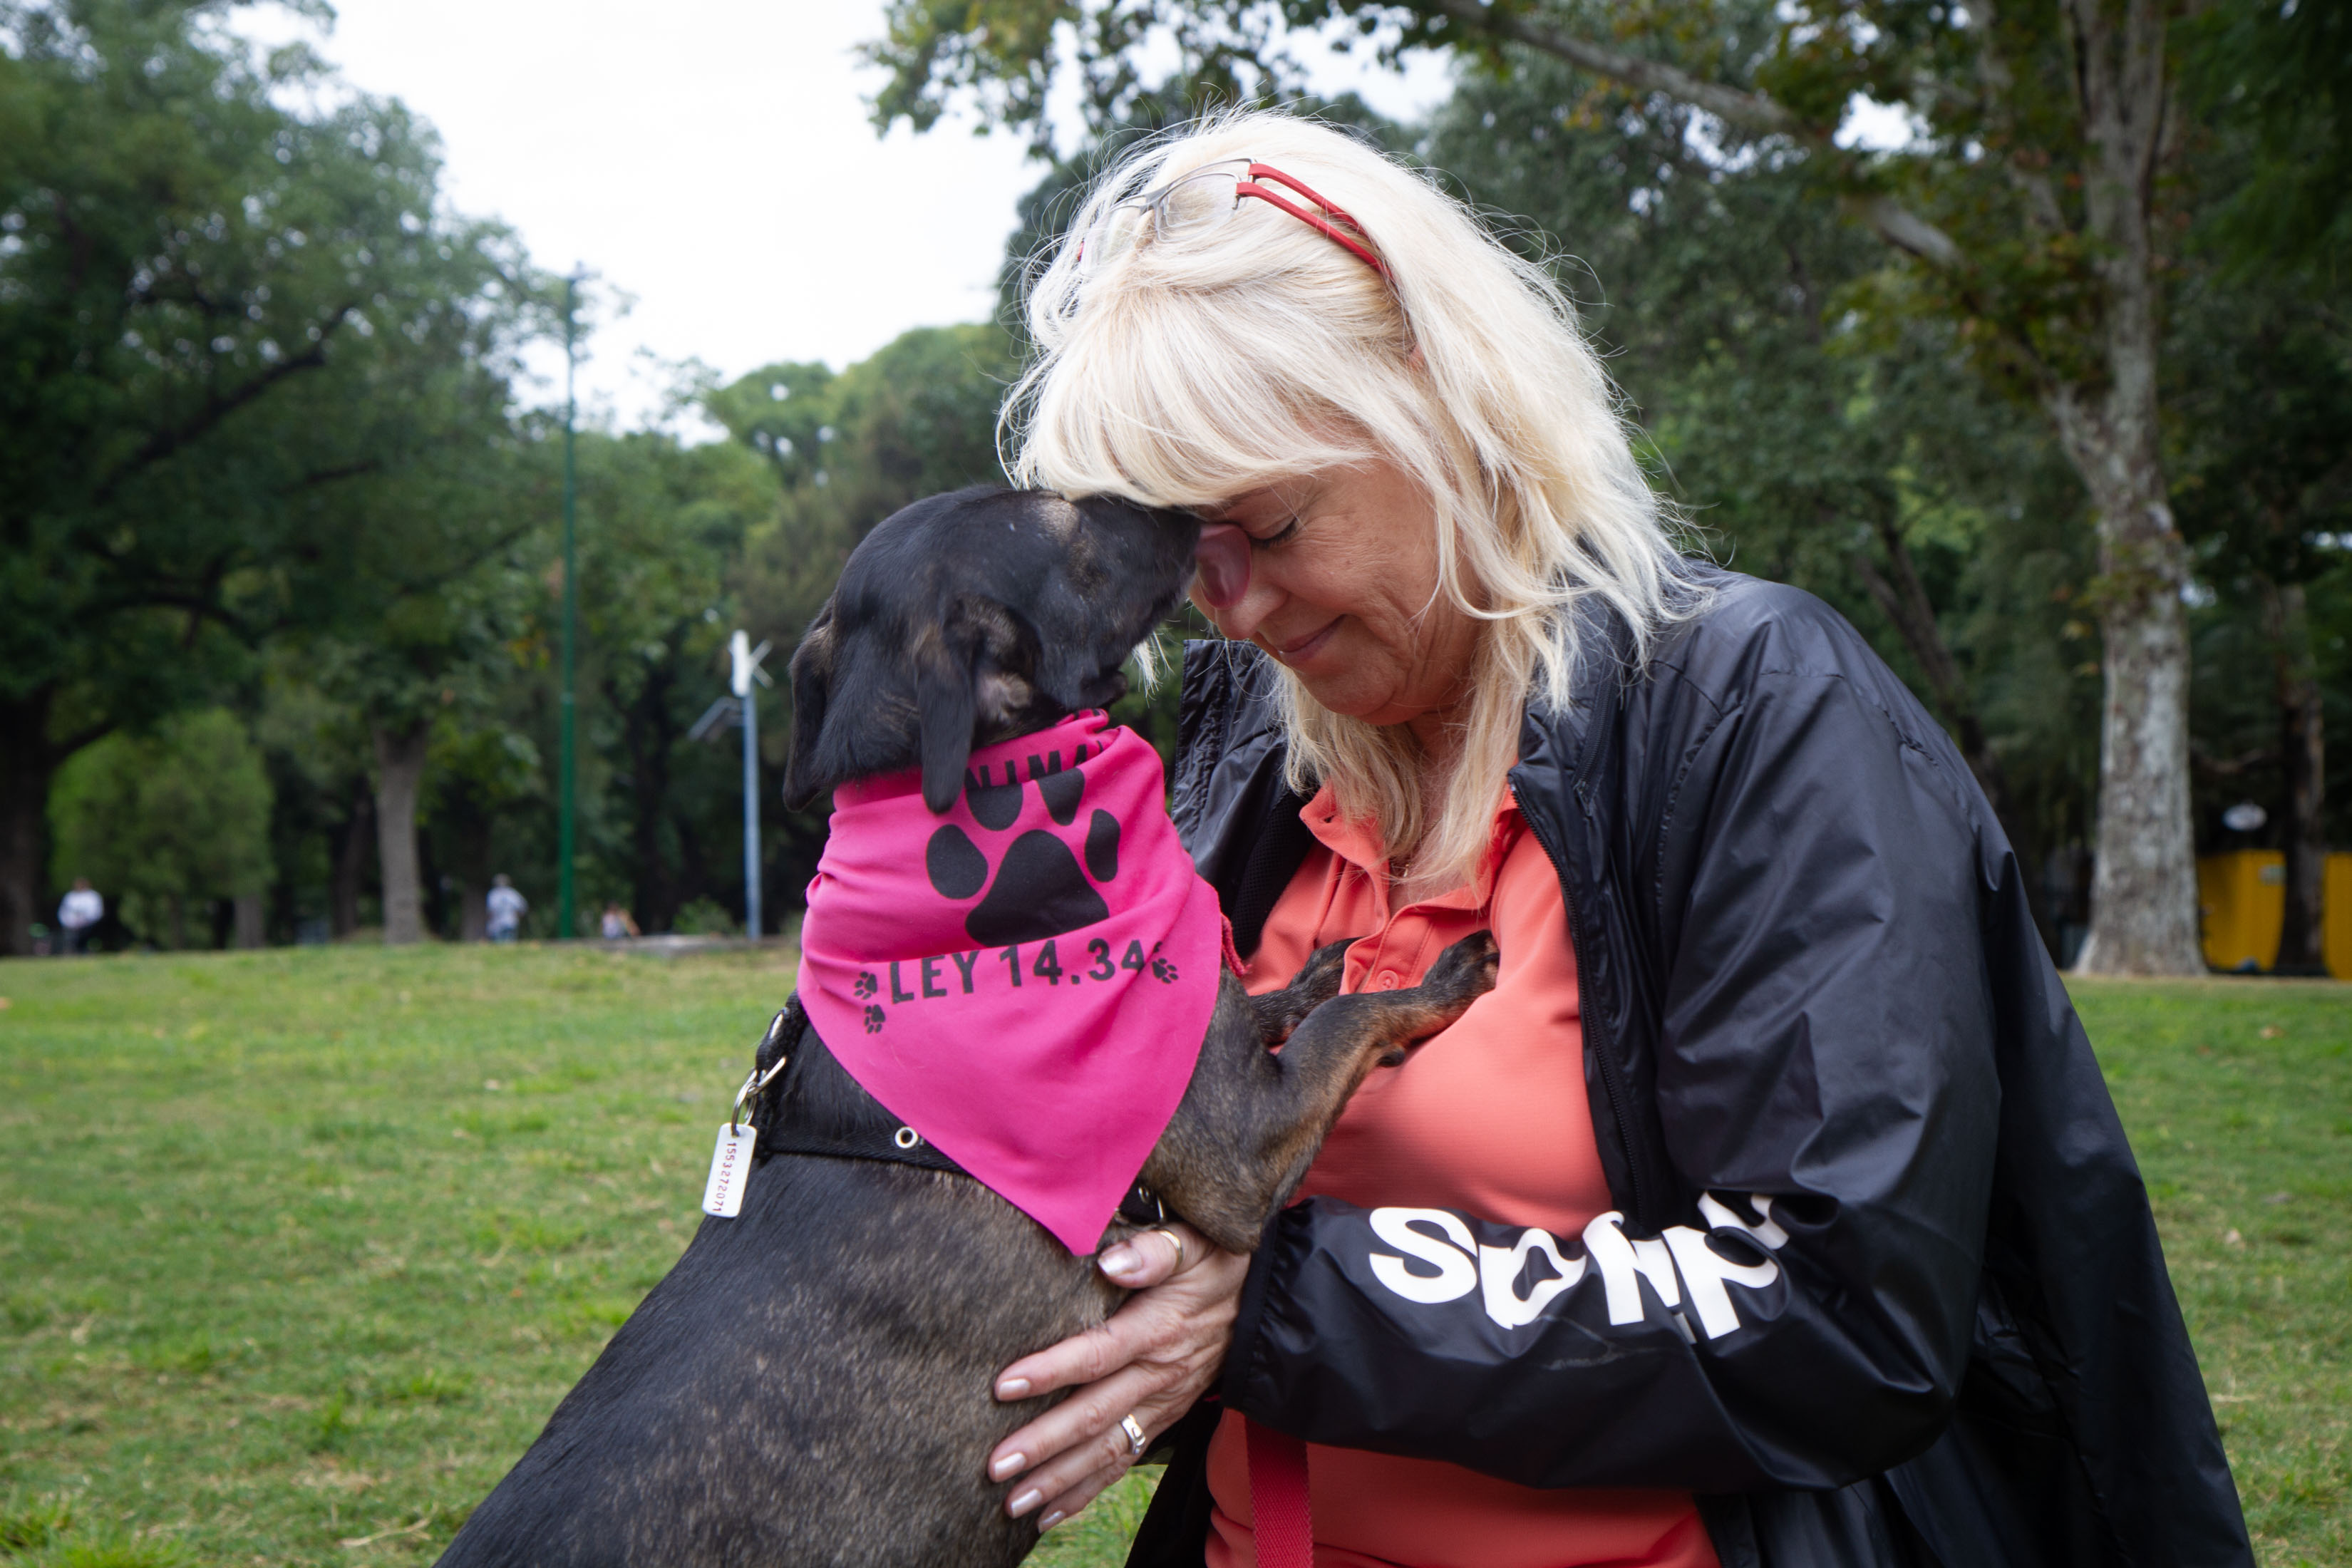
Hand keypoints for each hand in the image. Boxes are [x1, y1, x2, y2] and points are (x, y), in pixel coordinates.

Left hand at [987, 1223, 1246, 1530]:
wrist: (1263, 1298)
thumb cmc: (1215, 1263)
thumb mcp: (1194, 1243)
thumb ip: (1154, 1251)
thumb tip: (1110, 1262)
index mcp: (1156, 1329)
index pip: (1097, 1354)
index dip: (1051, 1371)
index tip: (1003, 1386)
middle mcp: (1158, 1374)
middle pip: (1096, 1414)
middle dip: (1045, 1443)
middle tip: (996, 1466)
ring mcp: (1162, 1402)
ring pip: (1108, 1449)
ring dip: (1061, 1478)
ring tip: (1012, 1503)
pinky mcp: (1164, 1418)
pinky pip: (1125, 1460)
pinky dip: (1088, 1490)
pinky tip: (1051, 1512)